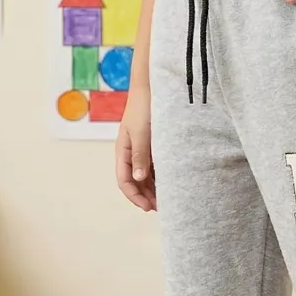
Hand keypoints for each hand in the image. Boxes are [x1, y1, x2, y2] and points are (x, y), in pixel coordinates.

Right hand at [116, 86, 156, 211]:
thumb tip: (139, 179)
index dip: (135, 197)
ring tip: (168, 200)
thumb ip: (140, 155)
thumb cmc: (144, 107)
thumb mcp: (141, 132)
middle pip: (135, 182)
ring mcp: (143, 150)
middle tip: (162, 208)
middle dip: (146, 197)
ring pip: (146, 177)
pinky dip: (161, 178)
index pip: (124, 181)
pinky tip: (172, 185)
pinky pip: (155, 167)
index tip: (148, 207)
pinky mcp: (154, 146)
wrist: (154, 86)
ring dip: (154, 190)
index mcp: (123, 151)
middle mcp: (131, 153)